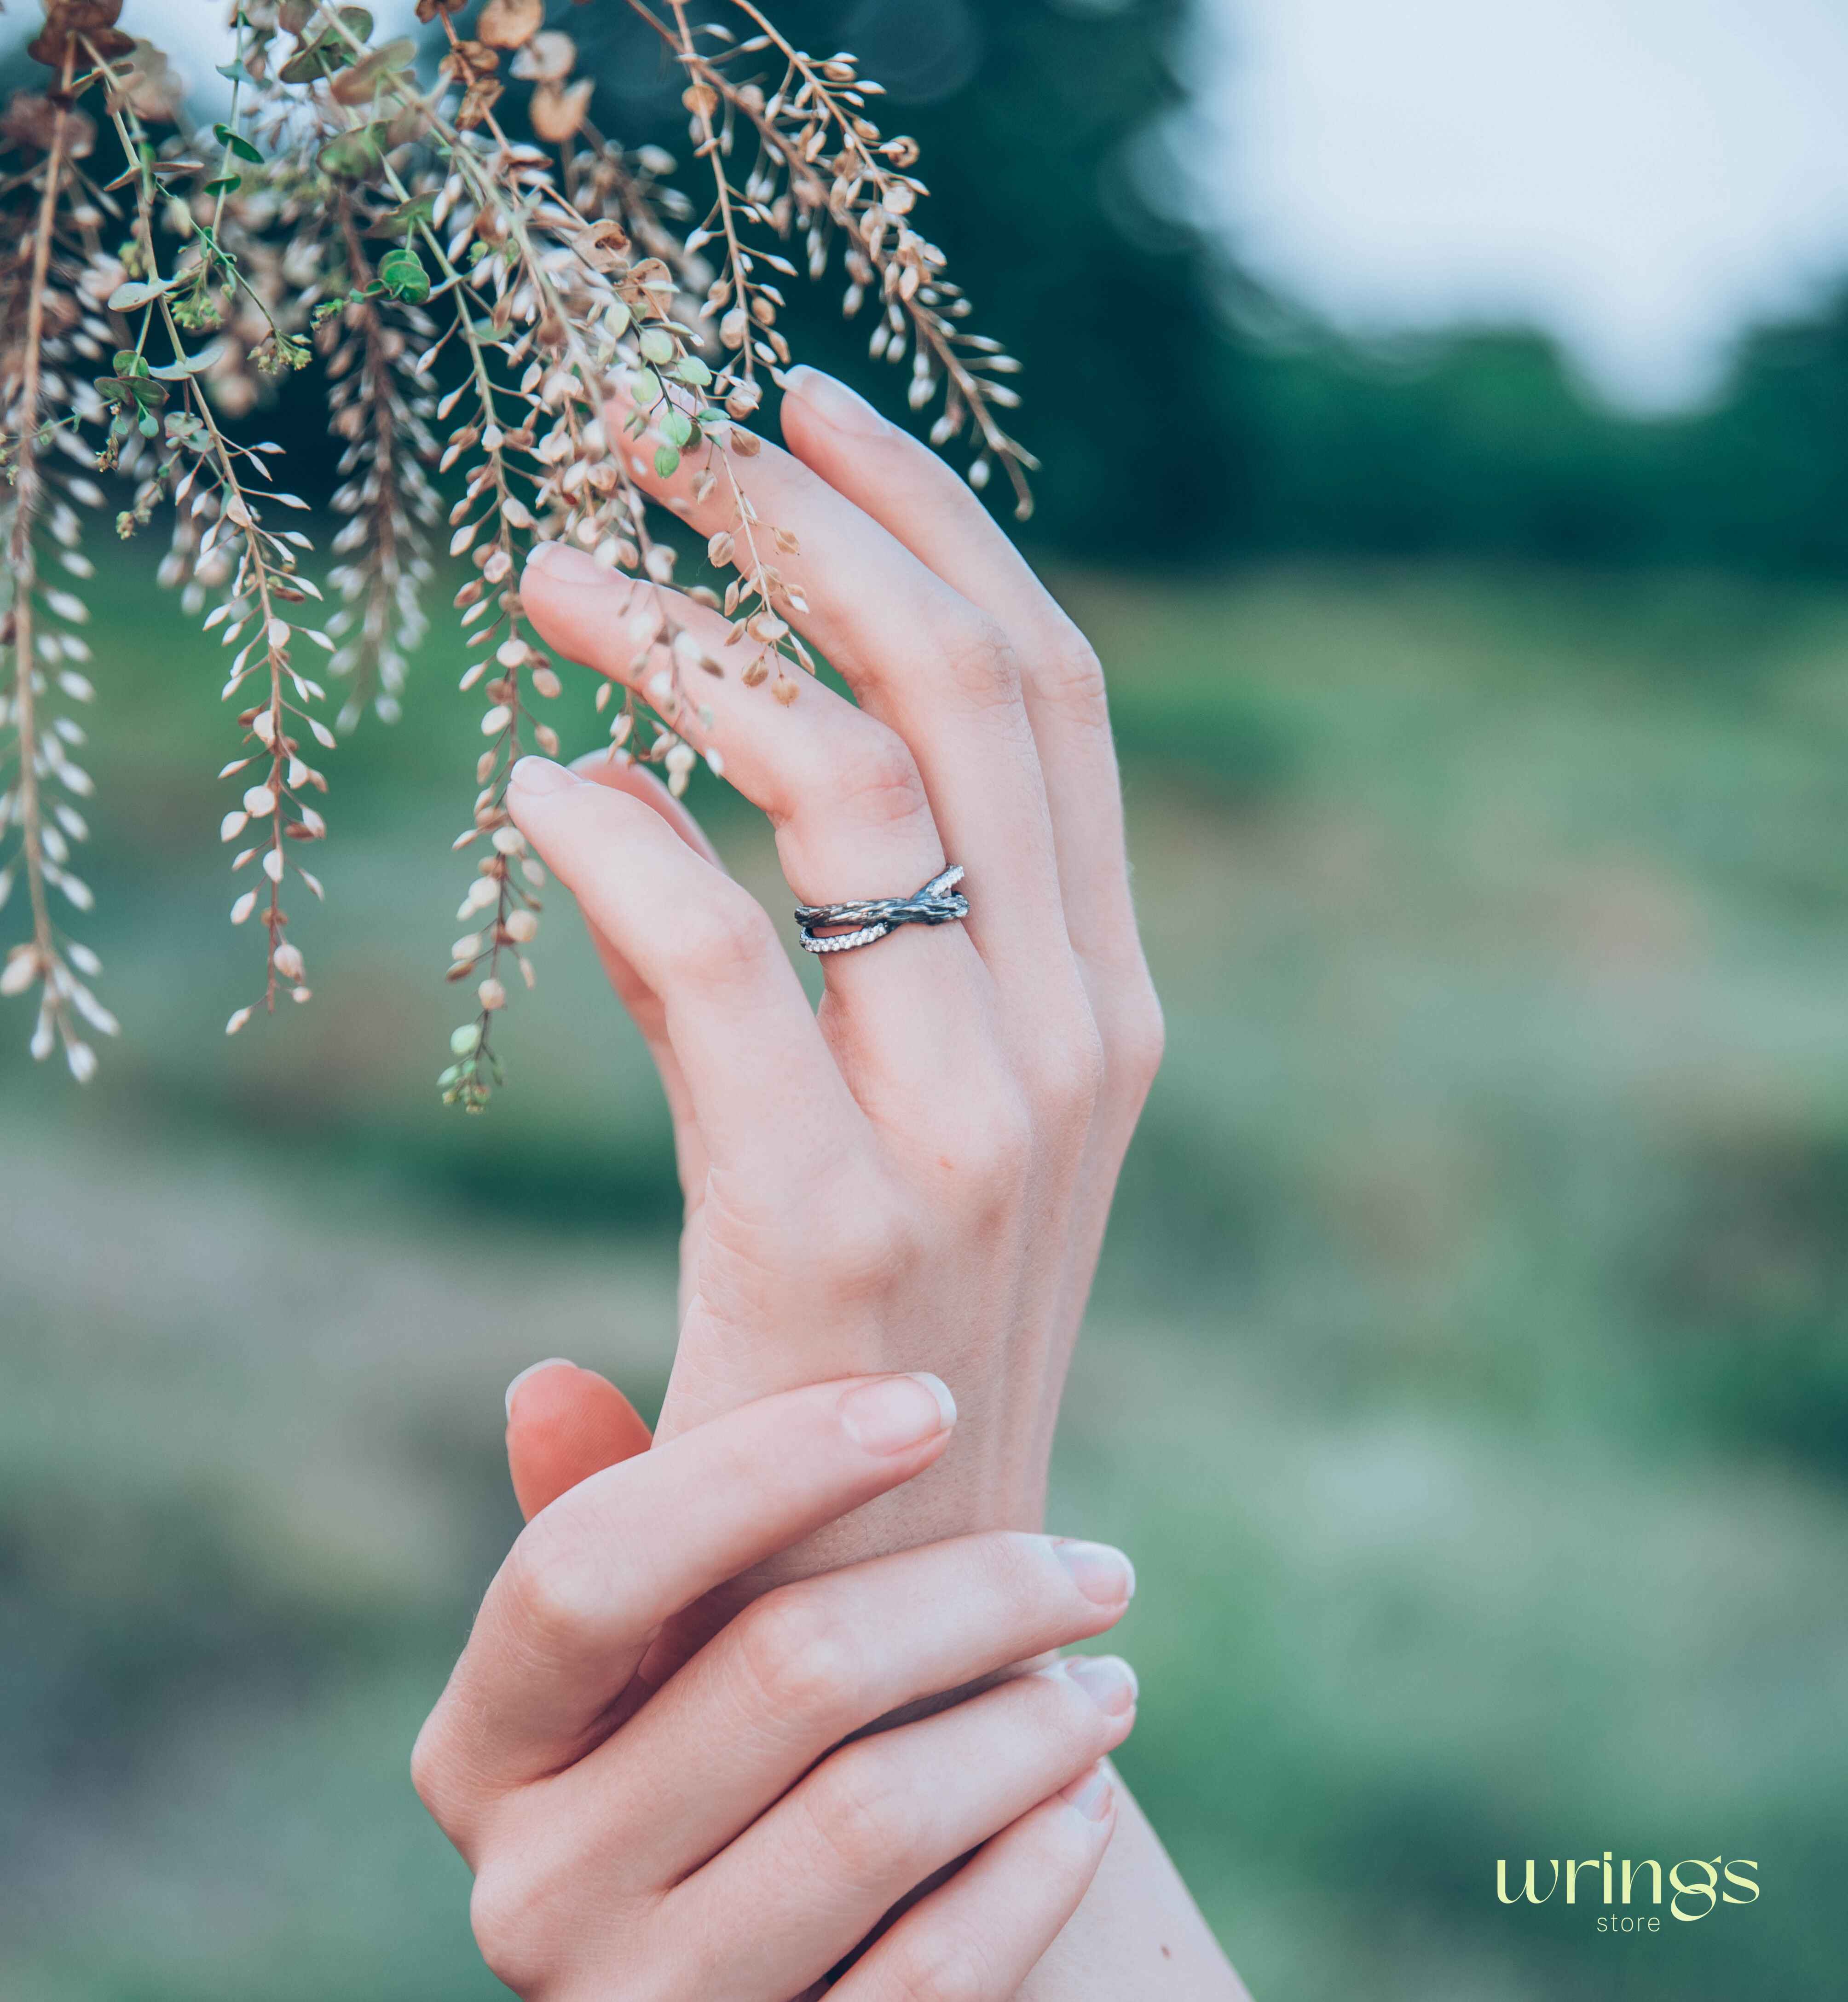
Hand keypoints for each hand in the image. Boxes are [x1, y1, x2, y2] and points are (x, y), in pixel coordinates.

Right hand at [413, 1367, 1139, 2000]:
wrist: (771, 1992)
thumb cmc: (719, 1770)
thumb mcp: (647, 1672)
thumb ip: (615, 1538)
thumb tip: (540, 1382)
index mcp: (483, 1752)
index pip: (583, 1568)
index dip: (762, 1464)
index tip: (934, 1404)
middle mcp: (530, 1890)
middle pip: (779, 1671)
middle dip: (976, 1595)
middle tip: (1098, 1570)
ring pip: (872, 1815)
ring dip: (1029, 1728)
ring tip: (1108, 1681)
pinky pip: (932, 1974)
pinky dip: (1032, 1866)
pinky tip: (1085, 1804)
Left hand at [507, 363, 1163, 1565]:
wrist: (913, 1637)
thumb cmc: (895, 1369)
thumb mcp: (933, 1139)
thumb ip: (863, 962)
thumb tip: (685, 775)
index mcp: (1105, 998)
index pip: (1047, 691)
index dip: (932, 522)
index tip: (804, 412)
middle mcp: (1076, 1036)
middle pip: (973, 686)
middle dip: (822, 519)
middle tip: (673, 425)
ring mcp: (979, 1130)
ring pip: (859, 781)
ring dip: (698, 633)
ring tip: (555, 564)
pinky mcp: (839, 1226)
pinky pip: (718, 960)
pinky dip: (617, 841)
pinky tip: (536, 787)